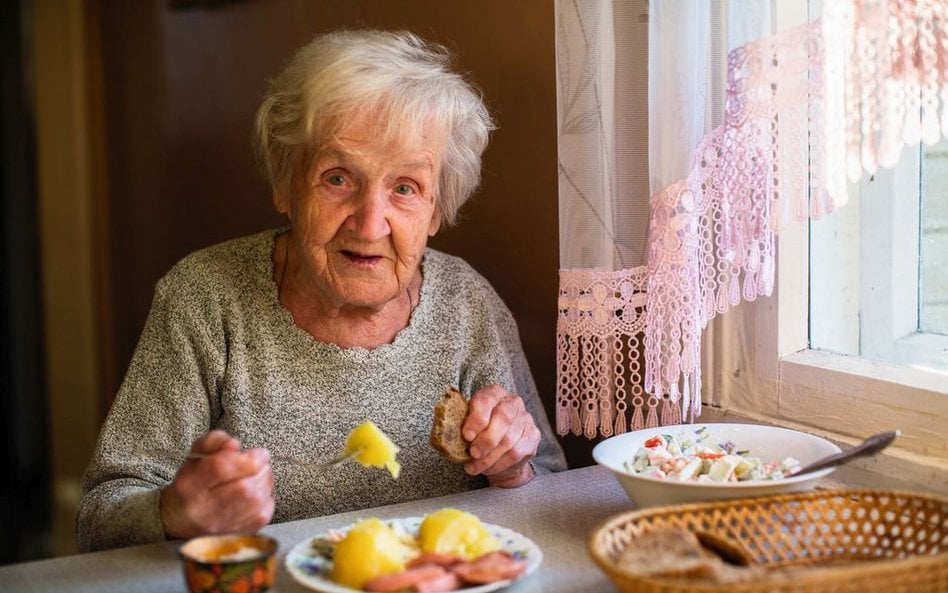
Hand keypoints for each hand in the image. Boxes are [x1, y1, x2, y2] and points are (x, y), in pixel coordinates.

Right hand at [160, 430, 274, 538]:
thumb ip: (215, 442)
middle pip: (243, 489)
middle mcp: (203, 510)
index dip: (246, 459)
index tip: (258, 453)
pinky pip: (262, 515)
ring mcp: (220, 527)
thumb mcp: (196, 454)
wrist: (180, 520)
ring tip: (259, 476)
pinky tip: (258, 493)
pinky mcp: (235, 535)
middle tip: (259, 463)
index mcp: (190, 485)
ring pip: (256, 503)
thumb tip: (234, 445)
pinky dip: (266, 499)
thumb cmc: (193, 481)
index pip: (220, 469)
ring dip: (265, 483)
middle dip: (260, 471)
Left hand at [462, 385, 539, 487]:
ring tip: (475, 467)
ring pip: (509, 440)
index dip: (476, 418)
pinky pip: (516, 453)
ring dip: (489, 458)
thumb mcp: (468, 423)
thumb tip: (447, 435)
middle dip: (486, 440)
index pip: (486, 399)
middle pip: (503, 418)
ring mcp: (526, 419)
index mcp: (494, 393)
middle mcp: (513, 402)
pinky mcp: (533, 436)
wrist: (502, 448)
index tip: (466, 436)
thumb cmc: (480, 431)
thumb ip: (461, 425)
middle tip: (473, 454)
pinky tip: (488, 469)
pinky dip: (499, 464)